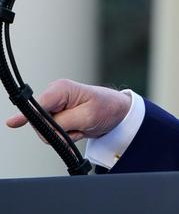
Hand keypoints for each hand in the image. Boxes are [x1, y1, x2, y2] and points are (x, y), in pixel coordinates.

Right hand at [5, 79, 130, 141]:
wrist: (118, 113)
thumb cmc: (107, 107)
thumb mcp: (87, 116)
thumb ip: (62, 124)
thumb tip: (44, 130)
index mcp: (61, 89)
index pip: (38, 105)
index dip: (27, 115)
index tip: (13, 123)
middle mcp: (54, 96)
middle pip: (39, 122)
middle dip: (58, 131)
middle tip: (78, 127)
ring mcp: (55, 108)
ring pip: (45, 131)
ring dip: (64, 134)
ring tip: (81, 126)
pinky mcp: (57, 118)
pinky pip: (53, 134)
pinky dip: (66, 136)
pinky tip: (78, 130)